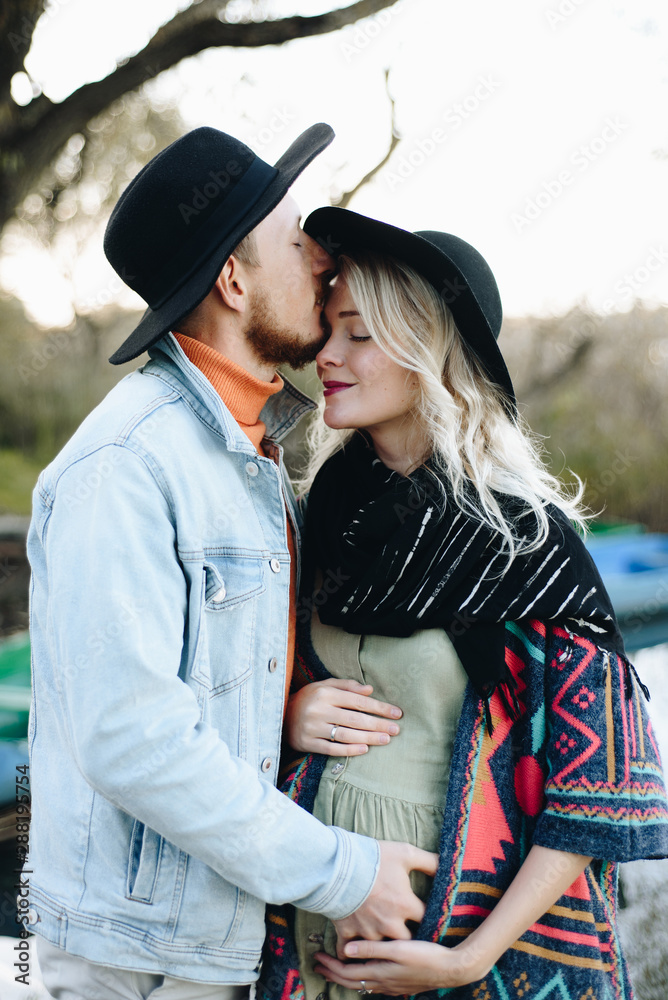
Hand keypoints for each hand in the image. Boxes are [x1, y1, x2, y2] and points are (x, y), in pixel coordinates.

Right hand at [285, 678, 401, 755]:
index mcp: (325, 693)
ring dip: (368, 738)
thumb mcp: (324, 685)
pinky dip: (349, 750)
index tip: (396, 713)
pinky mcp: (307, 743)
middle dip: (378, 725)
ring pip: (346, 735)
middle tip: (396, 730)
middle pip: (355, 719)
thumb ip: (347, 686)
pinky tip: (364, 749)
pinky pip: (332, 749)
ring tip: (385, 740)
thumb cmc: (308, 698)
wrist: (279, 714)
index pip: (358, 701)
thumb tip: (370, 690)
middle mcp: (319, 709)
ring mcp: (312, 727)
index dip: (379, 707)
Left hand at [314, 938, 487, 994]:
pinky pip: (373, 984)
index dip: (331, 966)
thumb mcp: (398, 947)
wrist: (452, 968)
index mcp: (380, 973)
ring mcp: (392, 986)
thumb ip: (373, 947)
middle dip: (333, 973)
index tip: (318, 957)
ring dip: (346, 976)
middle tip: (319, 964)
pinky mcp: (400, 984)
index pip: (348, 973)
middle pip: (352, 982)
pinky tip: (364, 971)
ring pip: (363, 984)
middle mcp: (384, 983)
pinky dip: (361, 978)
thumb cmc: (426, 955)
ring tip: (335, 968)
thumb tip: (347, 948)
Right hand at [332, 842, 437, 957]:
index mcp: (405, 905)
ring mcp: (368, 931)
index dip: (433, 919)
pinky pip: (348, 952)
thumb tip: (448, 865)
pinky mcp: (347, 932)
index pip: (427, 919)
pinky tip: (354, 956)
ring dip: (382, 949)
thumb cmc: (373, 858)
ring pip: (380, 950)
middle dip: (410, 939)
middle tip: (413, 938)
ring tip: (386, 950)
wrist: (336, 864)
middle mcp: (390, 923)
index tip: (435, 920)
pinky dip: (350, 955)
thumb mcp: (405, 853)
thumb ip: (429, 862)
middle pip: (407, 942)